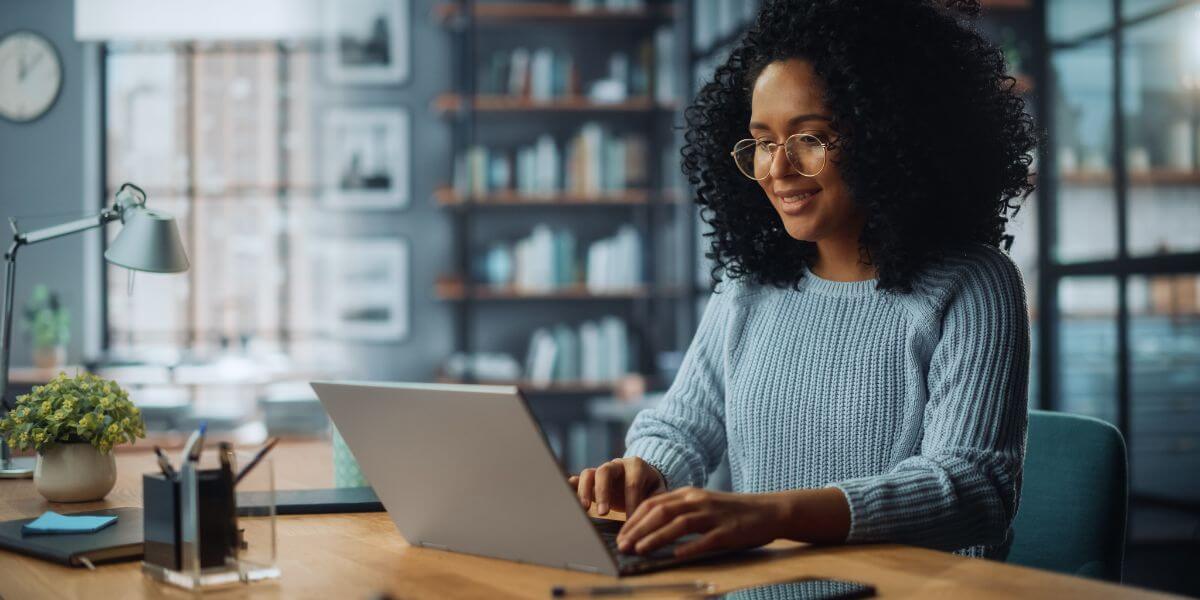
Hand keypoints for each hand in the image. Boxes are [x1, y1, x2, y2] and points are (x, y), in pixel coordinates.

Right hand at [568, 457, 666, 516]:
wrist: (643, 477)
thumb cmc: (651, 488)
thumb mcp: (658, 492)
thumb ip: (655, 501)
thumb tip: (649, 518)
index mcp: (636, 466)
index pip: (632, 483)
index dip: (631, 503)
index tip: (631, 522)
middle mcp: (616, 465)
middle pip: (605, 471)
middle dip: (603, 493)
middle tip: (603, 513)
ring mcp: (601, 470)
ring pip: (589, 474)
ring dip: (584, 491)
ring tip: (584, 509)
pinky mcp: (591, 480)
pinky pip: (578, 479)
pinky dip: (571, 487)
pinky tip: (567, 498)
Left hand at [616, 487, 785, 557]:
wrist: (768, 511)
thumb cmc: (731, 512)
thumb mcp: (702, 505)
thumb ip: (679, 511)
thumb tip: (648, 528)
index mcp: (689, 493)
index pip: (653, 503)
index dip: (634, 519)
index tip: (620, 535)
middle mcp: (698, 500)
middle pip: (661, 512)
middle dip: (638, 529)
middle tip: (622, 545)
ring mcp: (713, 515)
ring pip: (679, 524)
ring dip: (656, 537)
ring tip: (639, 550)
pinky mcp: (728, 531)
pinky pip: (706, 539)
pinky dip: (689, 547)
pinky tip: (676, 556)